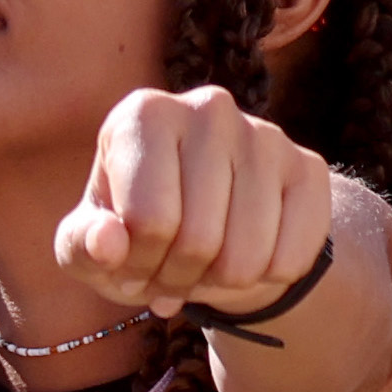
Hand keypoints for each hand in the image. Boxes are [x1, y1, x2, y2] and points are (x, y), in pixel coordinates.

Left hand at [57, 83, 366, 333]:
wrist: (205, 225)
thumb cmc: (130, 230)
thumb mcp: (86, 244)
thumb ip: (83, 245)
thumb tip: (108, 242)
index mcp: (142, 114)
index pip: (147, 220)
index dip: (135, 263)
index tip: (128, 260)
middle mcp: (208, 108)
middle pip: (197, 240)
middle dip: (176, 276)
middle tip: (167, 270)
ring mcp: (265, 133)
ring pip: (246, 256)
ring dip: (219, 283)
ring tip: (201, 265)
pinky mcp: (309, 166)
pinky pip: (291, 256)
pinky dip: (263, 279)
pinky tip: (247, 257)